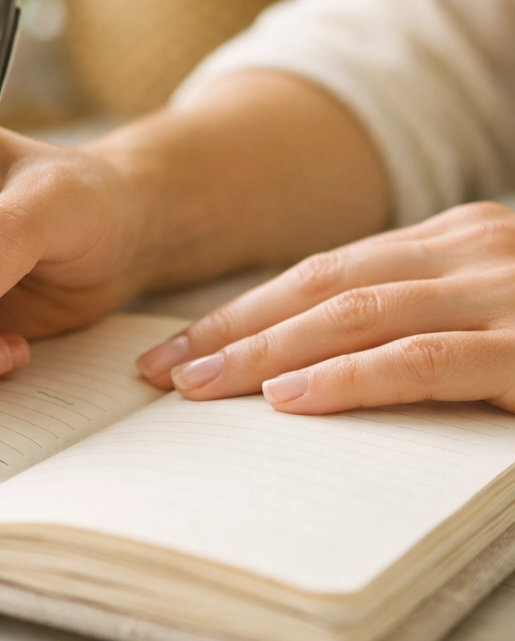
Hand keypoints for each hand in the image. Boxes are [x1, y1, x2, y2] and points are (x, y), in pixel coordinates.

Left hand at [138, 202, 514, 413]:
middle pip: (321, 288)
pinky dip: (347, 378)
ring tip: (197, 385)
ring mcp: (500, 293)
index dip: (244, 312)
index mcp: (450, 241)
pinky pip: (422, 359)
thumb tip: (302, 367)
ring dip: (264, 353)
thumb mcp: (486, 314)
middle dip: (231, 330)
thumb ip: (412, 320)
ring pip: (355, 315)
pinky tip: (287, 399)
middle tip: (159, 368)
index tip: (179, 347)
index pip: (324, 273)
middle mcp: (469, 249)